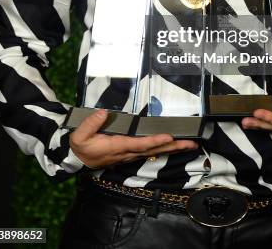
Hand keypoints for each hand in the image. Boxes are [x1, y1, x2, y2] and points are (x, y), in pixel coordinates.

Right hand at [69, 109, 197, 167]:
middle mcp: (128, 152)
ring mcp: (131, 154)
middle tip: (192, 144)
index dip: (154, 142)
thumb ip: (91, 124)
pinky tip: (175, 146)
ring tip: (191, 145)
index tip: (169, 137)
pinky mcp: (132, 153)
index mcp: (117, 146)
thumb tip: (103, 113)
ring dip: (173, 149)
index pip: (139, 144)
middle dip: (173, 147)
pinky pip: (151, 152)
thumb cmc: (82, 146)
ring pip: (155, 152)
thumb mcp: (80, 136)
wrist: (79, 159)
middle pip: (154, 151)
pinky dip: (165, 149)